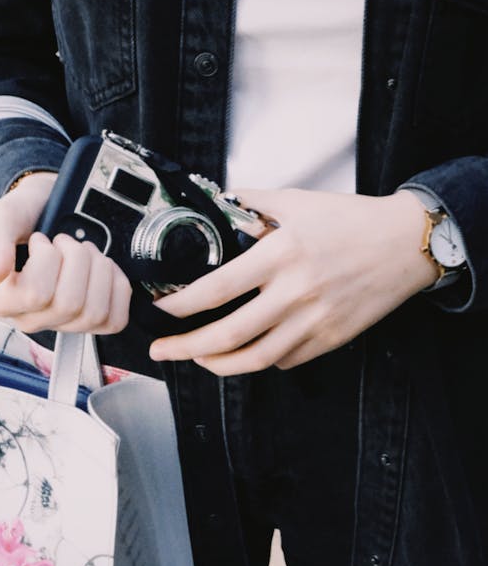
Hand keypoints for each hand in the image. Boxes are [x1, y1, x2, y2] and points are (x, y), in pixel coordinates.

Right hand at [0, 172, 131, 333]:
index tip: (40, 241)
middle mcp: (30, 318)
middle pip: (69, 304)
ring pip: (94, 313)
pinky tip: (103, 269)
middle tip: (65, 242)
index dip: (47, 260)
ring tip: (84, 252)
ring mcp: (62, 324)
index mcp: (2, 301)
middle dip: (76, 260)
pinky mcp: (92, 322)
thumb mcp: (1, 219)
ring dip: (97, 271)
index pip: (36, 295)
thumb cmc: (24, 216)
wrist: (47, 210)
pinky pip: (114, 320)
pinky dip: (116, 288)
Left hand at [149, 188, 437, 373]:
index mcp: (280, 254)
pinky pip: (287, 360)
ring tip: (198, 359)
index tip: (160, 310)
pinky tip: (247, 351)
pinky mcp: (331, 339)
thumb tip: (218, 202)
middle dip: (185, 348)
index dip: (181, 305)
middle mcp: (295, 292)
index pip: (217, 289)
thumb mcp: (297, 201)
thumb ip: (252, 203)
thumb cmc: (352, 220)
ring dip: (218, 364)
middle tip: (161, 351)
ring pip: (256, 359)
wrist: (406, 243)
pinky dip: (261, 360)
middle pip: (228, 335)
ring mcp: (314, 321)